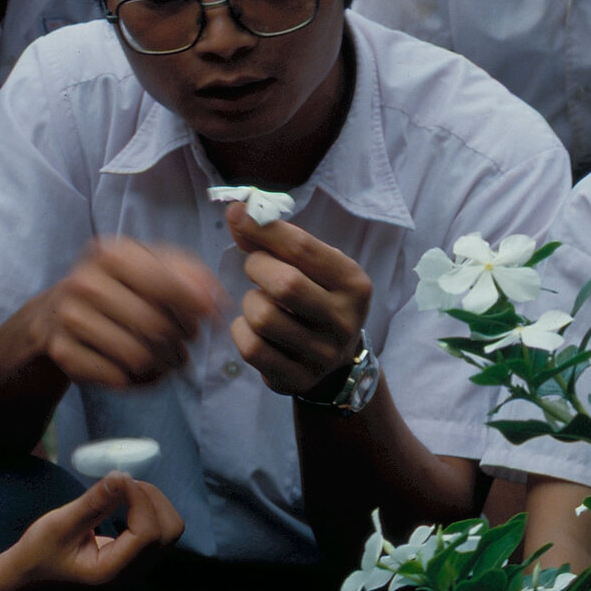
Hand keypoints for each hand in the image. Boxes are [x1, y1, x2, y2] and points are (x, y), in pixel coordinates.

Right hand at [14, 471, 184, 587]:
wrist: (29, 578)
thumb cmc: (38, 553)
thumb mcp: (60, 524)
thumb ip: (94, 502)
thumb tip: (122, 475)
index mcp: (112, 572)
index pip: (148, 533)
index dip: (139, 498)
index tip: (117, 478)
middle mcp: (132, 575)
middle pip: (170, 531)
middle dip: (152, 499)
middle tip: (123, 484)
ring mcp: (137, 570)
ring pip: (169, 530)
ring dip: (152, 503)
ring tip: (123, 492)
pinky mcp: (136, 561)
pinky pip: (159, 532)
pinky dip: (149, 511)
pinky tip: (125, 504)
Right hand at [36, 238, 221, 388]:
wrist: (56, 313)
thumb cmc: (118, 287)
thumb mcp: (150, 265)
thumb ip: (189, 273)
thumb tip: (215, 299)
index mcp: (110, 253)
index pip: (164, 282)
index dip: (196, 302)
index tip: (214, 314)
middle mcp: (85, 282)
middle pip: (157, 326)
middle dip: (181, 337)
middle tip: (185, 336)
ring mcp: (70, 317)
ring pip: (139, 357)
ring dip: (163, 363)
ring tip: (165, 353)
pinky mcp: (64, 352)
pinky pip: (117, 378)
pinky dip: (137, 380)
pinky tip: (137, 368)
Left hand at [224, 205, 371, 398]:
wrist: (335, 362)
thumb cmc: (317, 298)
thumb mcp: (312, 266)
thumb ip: (277, 239)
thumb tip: (236, 211)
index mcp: (353, 284)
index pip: (303, 248)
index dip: (264, 228)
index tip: (238, 214)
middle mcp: (344, 321)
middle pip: (284, 284)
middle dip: (257, 267)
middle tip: (257, 267)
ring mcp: (322, 355)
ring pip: (262, 317)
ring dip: (250, 301)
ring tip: (261, 300)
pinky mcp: (297, 379)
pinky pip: (251, 348)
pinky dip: (241, 330)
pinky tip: (252, 326)